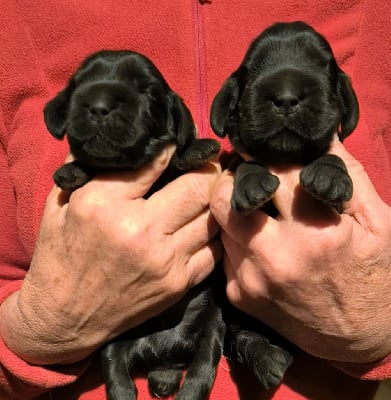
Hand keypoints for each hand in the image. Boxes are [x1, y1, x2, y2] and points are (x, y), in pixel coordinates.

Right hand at [0, 146, 221, 364]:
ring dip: (214, 200)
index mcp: (103, 203)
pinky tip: (204, 225)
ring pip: (213, 216)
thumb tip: (113, 133)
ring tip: (210, 192)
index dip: (174, 147)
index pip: (156, 161)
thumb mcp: (59, 202)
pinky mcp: (178, 284)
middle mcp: (139, 231)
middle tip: (206, 164)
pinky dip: (212, 234)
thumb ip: (84, 164)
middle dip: (207, 170)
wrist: (65, 317)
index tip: (181, 143)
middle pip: (199, 186)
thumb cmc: (60, 255)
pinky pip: (213, 250)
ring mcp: (164, 260)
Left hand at [211, 136, 390, 362]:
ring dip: (234, 205)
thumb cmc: (376, 275)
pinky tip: (256, 236)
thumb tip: (321, 136)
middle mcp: (274, 257)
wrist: (361, 338)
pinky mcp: (238, 296)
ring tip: (255, 202)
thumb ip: (347, 174)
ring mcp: (250, 280)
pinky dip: (236, 236)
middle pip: (227, 197)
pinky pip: (225, 251)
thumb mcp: (377, 221)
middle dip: (235, 176)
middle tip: (248, 170)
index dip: (271, 157)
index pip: (274, 174)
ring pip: (221, 222)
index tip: (268, 151)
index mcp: (315, 233)